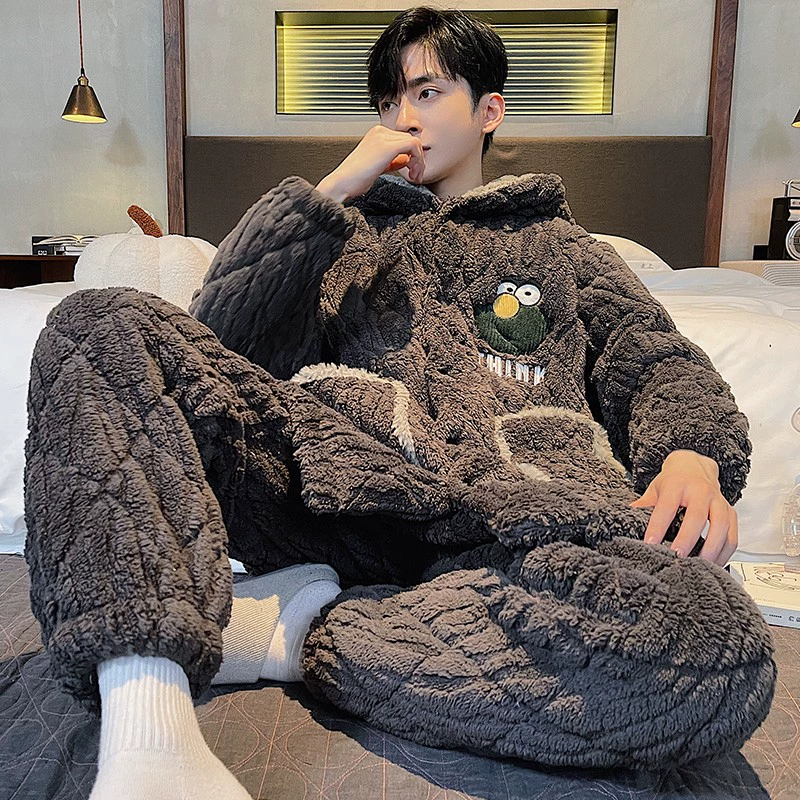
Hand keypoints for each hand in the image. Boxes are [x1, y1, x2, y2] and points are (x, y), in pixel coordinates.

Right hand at [315, 124, 425, 202]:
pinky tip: (411, 174)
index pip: (404, 140)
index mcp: (376, 135)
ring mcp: (383, 137)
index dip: (413, 157)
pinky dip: (417, 161)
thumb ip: (393, 160)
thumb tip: (407, 159)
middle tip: (415, 176)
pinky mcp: (387, 146)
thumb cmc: (355, 179)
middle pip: (411, 140)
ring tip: (414, 177)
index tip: (412, 173)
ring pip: (415, 143)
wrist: (342, 183)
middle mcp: (380, 132)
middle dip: (418, 160)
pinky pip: (413, 146)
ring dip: (419, 162)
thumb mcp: (378, 166)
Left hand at [629, 449, 737, 565]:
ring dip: (711, 549)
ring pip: (721, 527)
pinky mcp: (731, 512)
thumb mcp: (655, 488)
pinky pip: (732, 536)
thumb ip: (644, 505)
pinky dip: (724, 553)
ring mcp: (718, 501)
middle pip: (697, 517)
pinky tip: (713, 564)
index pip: (667, 506)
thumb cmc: (674, 481)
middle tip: (677, 557)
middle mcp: (701, 491)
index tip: (650, 544)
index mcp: (678, 484)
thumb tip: (627, 518)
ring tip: (698, 566)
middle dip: (687, 539)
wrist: (694, 466)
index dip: (658, 526)